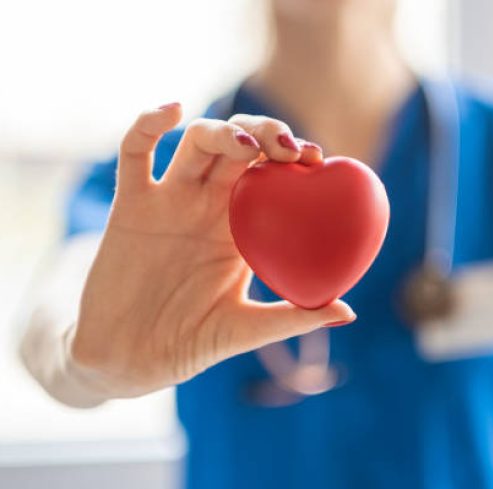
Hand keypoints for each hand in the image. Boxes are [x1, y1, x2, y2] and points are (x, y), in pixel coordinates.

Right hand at [70, 103, 355, 397]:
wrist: (132, 359)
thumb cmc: (190, 343)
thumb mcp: (245, 329)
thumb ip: (292, 317)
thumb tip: (347, 312)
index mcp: (240, 228)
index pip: (271, 175)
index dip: (293, 158)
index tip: (316, 159)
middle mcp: (208, 206)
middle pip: (239, 147)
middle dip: (265, 134)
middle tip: (289, 149)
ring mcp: (169, 201)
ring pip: (196, 142)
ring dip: (223, 130)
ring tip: (246, 145)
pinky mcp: (130, 204)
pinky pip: (134, 153)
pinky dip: (148, 125)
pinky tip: (172, 111)